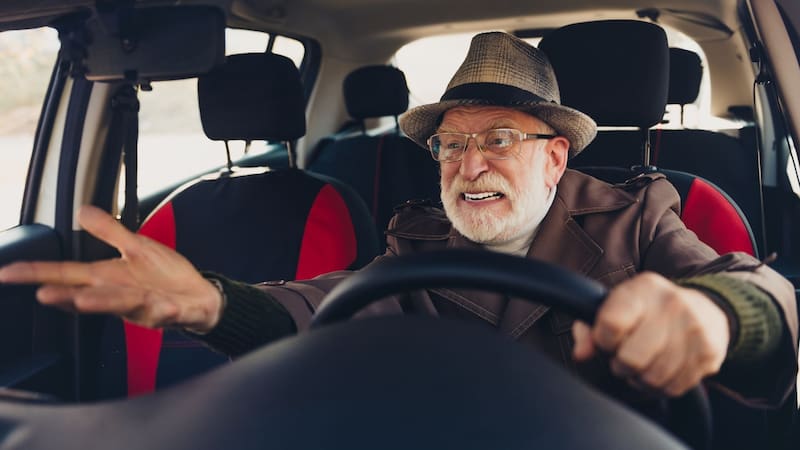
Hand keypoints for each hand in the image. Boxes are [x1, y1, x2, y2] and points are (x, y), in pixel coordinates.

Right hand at [0, 205, 222, 331]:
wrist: (203, 299)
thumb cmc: (166, 277)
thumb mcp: (137, 248)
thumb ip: (110, 233)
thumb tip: (82, 211)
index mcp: (111, 280)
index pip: (69, 276)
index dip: (38, 274)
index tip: (8, 273)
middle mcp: (124, 297)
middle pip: (91, 295)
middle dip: (67, 296)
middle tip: (43, 294)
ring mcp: (149, 308)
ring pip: (125, 306)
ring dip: (105, 304)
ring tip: (84, 300)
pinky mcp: (176, 313)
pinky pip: (170, 314)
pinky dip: (166, 312)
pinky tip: (163, 308)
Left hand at [572, 272, 729, 396]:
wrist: (704, 309)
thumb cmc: (648, 311)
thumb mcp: (615, 307)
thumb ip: (588, 329)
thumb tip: (581, 353)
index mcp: (643, 289)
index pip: (611, 324)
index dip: (603, 341)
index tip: (607, 340)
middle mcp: (671, 305)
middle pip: (630, 358)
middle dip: (620, 364)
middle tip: (624, 357)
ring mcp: (694, 330)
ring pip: (652, 377)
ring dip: (640, 378)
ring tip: (643, 363)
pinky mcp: (708, 354)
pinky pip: (673, 387)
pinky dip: (660, 386)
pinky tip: (660, 369)